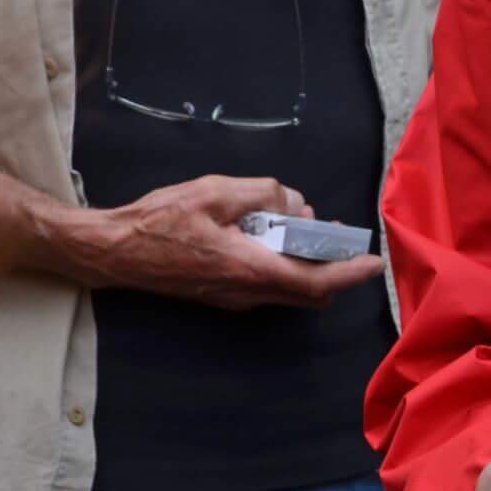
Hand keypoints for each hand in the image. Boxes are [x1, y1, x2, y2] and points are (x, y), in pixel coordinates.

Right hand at [64, 176, 383, 310]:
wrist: (116, 251)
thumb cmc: (159, 221)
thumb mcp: (214, 192)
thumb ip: (261, 193)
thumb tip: (292, 202)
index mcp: (252, 269)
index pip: (318, 280)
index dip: (351, 273)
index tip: (374, 262)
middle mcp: (249, 293)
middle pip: (310, 290)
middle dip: (330, 264)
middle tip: (332, 231)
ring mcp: (236, 298)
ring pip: (289, 289)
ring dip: (303, 262)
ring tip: (297, 223)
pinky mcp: (224, 295)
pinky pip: (267, 285)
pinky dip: (281, 263)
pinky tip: (266, 234)